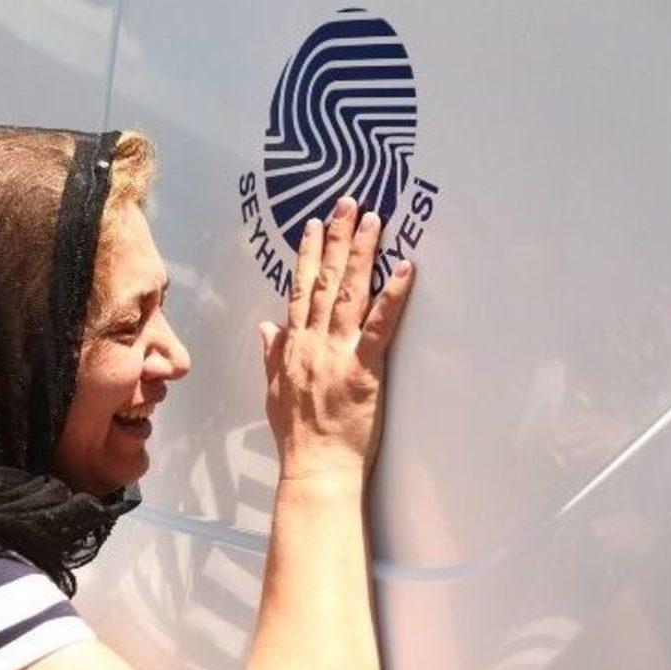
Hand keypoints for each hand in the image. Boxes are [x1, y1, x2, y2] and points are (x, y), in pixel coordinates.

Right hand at [259, 197, 414, 480]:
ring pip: (348, 293)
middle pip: (323, 281)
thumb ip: (271, 354)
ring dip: (361, 253)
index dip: (306, 254)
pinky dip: (392, 296)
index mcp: (292, 346)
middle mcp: (312, 342)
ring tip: (371, 221)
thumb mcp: (273, 391)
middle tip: (347, 203)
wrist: (314, 466)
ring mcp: (337, 353)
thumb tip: (266, 325)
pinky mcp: (364, 369)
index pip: (298, 290)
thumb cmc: (296, 435)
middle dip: (336, 239)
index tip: (313, 225)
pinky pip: (379, 326)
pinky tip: (404, 269)